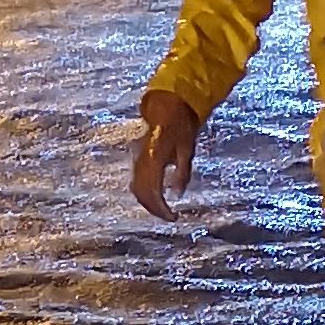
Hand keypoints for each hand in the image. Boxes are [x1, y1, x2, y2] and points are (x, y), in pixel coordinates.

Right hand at [131, 91, 201, 220]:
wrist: (166, 107)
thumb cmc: (180, 126)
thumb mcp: (187, 150)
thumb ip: (182, 173)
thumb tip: (177, 194)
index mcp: (154, 161)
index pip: (153, 193)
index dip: (161, 209)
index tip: (172, 217)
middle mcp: (142, 163)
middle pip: (142, 194)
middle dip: (154, 209)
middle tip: (169, 217)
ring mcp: (138, 160)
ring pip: (137, 188)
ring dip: (148, 202)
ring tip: (162, 210)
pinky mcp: (138, 158)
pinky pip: (137, 180)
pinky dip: (144, 192)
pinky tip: (155, 195)